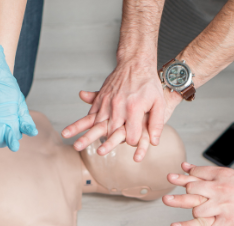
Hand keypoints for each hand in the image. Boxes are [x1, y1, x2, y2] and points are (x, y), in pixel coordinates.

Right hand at [62, 59, 180, 161]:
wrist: (135, 63)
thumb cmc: (149, 84)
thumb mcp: (158, 103)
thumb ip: (157, 123)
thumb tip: (154, 142)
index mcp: (134, 108)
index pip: (132, 136)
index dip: (135, 142)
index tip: (135, 142)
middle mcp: (118, 107)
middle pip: (111, 132)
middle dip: (106, 145)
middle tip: (100, 153)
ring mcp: (107, 102)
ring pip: (96, 124)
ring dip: (86, 136)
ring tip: (76, 145)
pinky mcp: (101, 99)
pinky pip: (91, 114)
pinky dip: (84, 124)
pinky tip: (75, 131)